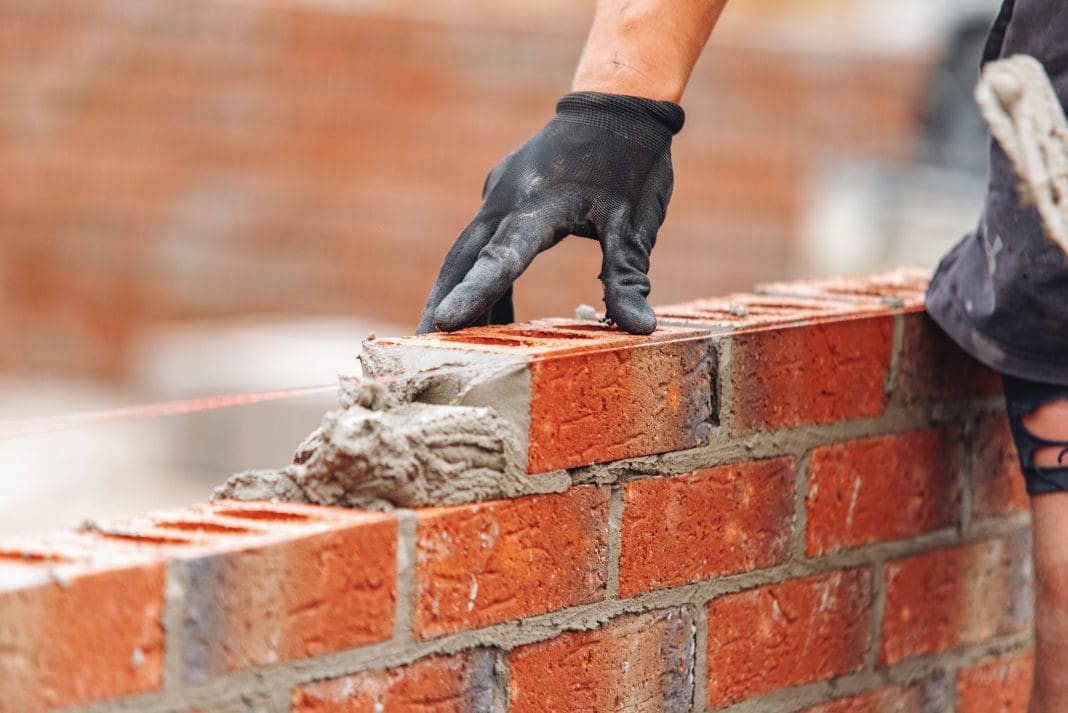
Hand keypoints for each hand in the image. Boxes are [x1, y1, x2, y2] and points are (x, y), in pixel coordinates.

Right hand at [417, 92, 684, 334]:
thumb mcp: (636, 223)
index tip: (443, 324)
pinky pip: (483, 244)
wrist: (615, 103)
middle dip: (442, 305)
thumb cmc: (630, 164)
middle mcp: (507, 198)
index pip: (503, 258)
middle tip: (420, 350)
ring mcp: (499, 195)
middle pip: (462, 260)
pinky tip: (494, 318)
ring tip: (447, 345)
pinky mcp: (503, 198)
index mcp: (540, 204)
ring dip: (457, 295)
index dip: (475, 294)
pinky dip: (482, 279)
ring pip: (467, 253)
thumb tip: (640, 329)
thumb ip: (627, 277)